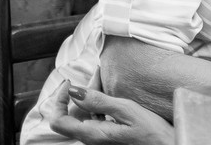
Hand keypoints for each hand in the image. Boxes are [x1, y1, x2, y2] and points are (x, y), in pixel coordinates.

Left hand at [46, 81, 174, 144]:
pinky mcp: (109, 136)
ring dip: (91, 95)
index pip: (58, 121)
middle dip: (80, 92)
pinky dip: (99, 103)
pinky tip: (110, 92)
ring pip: (85, 115)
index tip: (70, 83)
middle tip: (96, 72)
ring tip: (103, 76)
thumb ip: (99, 101)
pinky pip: (96, 118)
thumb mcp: (127, 111)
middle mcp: (91, 139)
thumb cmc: (152, 132)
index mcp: (92, 134)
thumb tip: (73, 91)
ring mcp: (100, 139)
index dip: (58, 101)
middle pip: (72, 115)